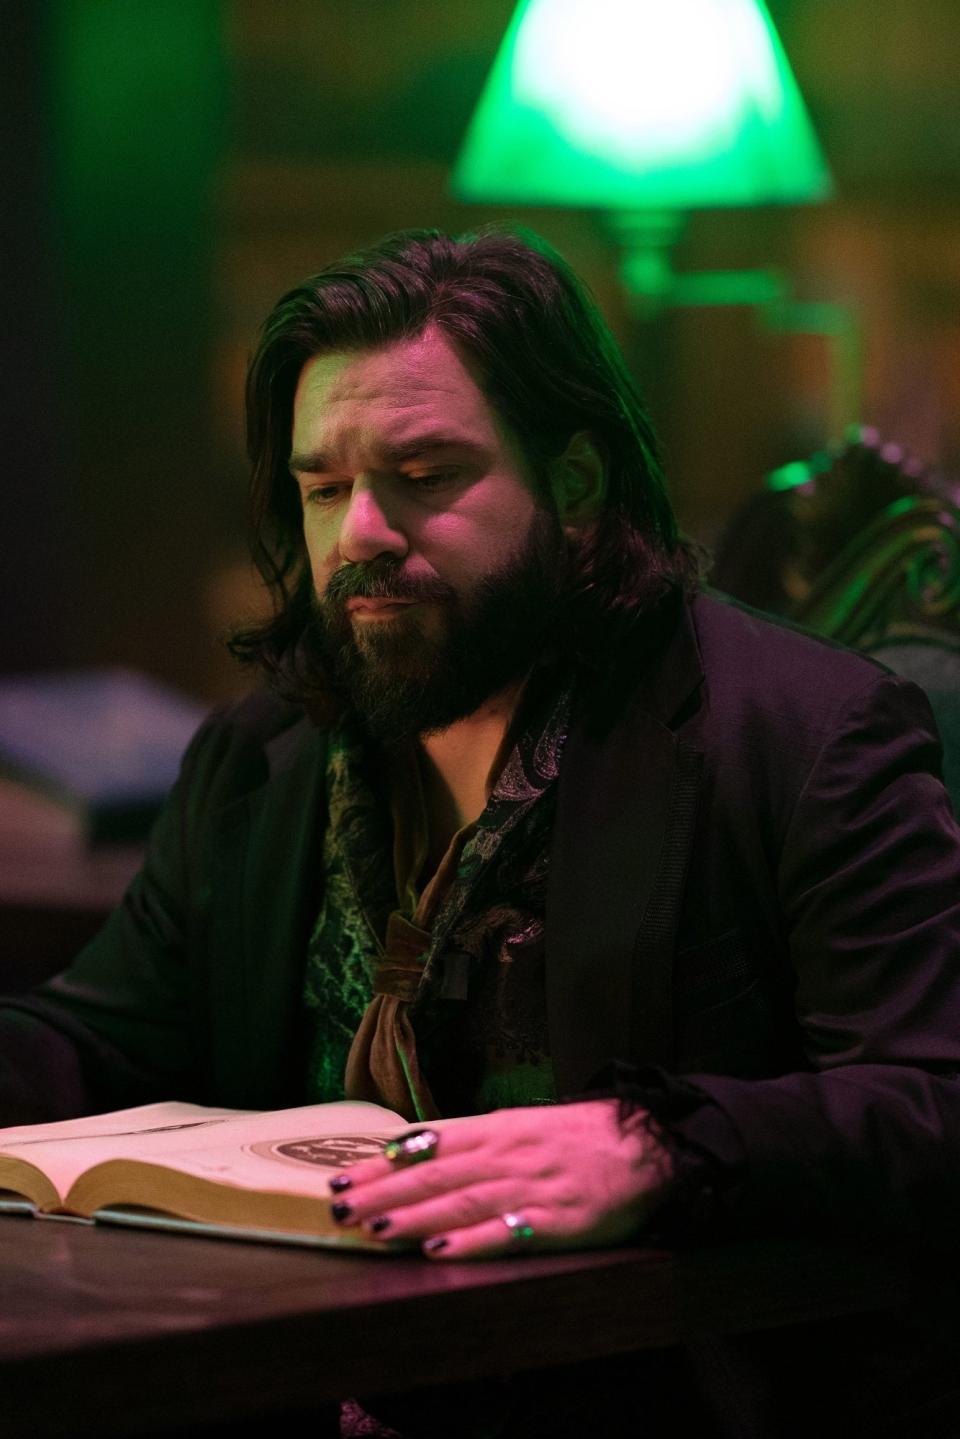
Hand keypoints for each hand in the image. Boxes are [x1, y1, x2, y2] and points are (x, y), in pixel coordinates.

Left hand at [328, 1100, 674, 1258]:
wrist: (648, 1142)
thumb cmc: (582, 1134)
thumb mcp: (523, 1124)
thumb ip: (474, 1140)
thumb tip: (416, 1150)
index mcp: (497, 1130)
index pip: (426, 1146)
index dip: (380, 1164)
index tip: (340, 1175)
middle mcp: (507, 1155)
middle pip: (434, 1175)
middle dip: (382, 1193)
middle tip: (339, 1207)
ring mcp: (531, 1188)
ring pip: (460, 1202)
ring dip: (413, 1217)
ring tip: (374, 1229)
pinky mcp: (557, 1221)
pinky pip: (508, 1232)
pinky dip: (472, 1242)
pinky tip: (440, 1250)